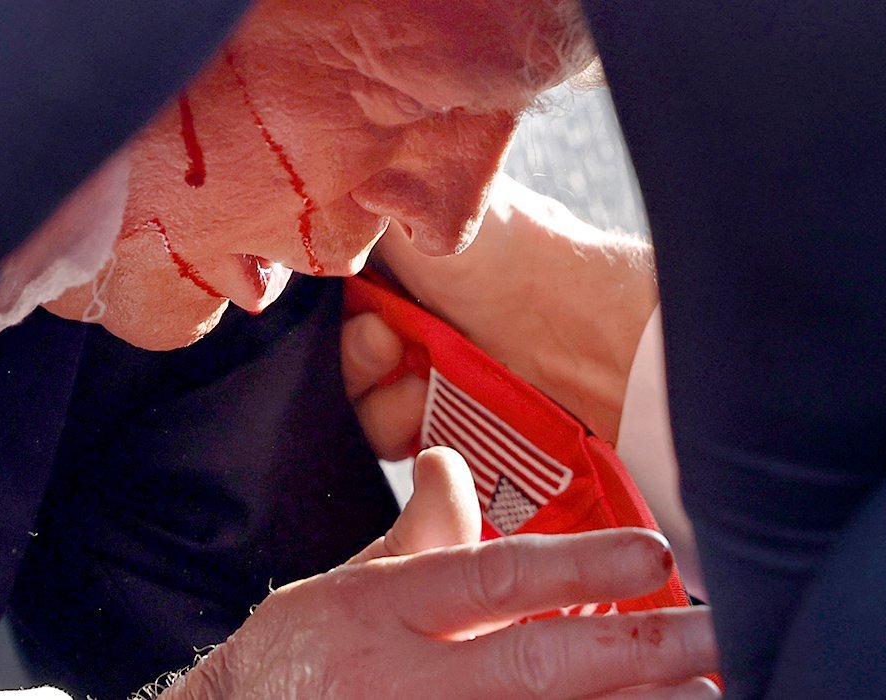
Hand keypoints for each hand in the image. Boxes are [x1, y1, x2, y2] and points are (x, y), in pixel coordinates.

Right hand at [161, 448, 719, 698]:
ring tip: (707, 699)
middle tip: (717, 637)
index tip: (655, 554)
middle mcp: (400, 681)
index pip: (488, 578)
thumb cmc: (309, 655)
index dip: (574, 569)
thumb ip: (418, 531)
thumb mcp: (351, 582)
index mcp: (381, 609)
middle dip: (635, 654)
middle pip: (532, 669)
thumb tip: (446, 458)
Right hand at [348, 174, 657, 446]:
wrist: (576, 324)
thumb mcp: (415, 195)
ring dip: (378, 399)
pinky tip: (432, 409)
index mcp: (389, 259)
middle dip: (353, 357)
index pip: (323, 296)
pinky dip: (401, 429)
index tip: (356, 308)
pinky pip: (388, 439)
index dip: (323, 312)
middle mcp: (398, 312)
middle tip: (387, 344)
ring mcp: (419, 368)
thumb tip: (309, 205)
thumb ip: (349, 204)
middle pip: (331, 354)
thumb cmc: (503, 248)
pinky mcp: (440, 417)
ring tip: (421, 387)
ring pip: (354, 401)